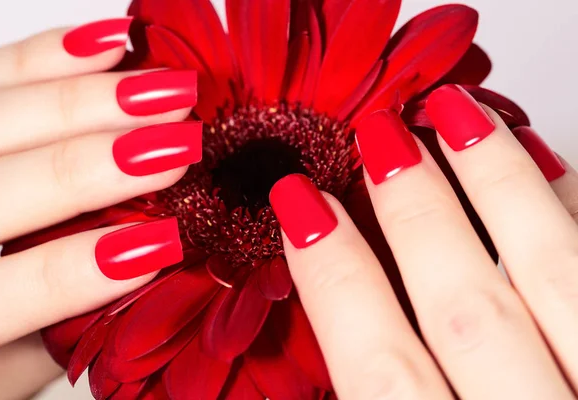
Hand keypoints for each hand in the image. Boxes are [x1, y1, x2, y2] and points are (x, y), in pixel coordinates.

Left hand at [0, 19, 198, 398]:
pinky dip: (43, 56)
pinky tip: (100, 45)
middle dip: (94, 165)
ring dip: (81, 101)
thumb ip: (51, 347)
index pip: (10, 292)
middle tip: (180, 145)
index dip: (87, 268)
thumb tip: (133, 294)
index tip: (167, 243)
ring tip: (163, 90)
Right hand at [270, 85, 577, 398]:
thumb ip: (377, 395)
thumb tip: (339, 314)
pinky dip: (575, 209)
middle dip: (417, 214)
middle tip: (382, 140)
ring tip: (461, 118)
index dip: (334, 282)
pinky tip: (548, 166)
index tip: (301, 207)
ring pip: (555, 277)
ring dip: (502, 188)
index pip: (380, 373)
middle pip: (466, 314)